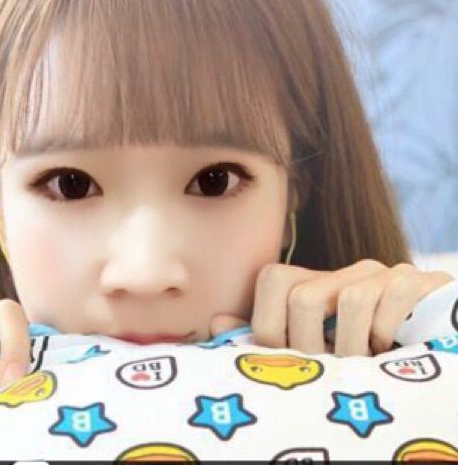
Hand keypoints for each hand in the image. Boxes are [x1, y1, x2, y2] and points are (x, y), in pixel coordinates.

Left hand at [210, 259, 454, 356]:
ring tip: (361, 361)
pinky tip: (388, 346)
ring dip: (354, 345)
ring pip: (349, 301)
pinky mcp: (412, 281)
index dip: (270, 325)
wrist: (422, 334)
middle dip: (310, 345)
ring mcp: (378, 273)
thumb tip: (217, 322)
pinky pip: (392, 297)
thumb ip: (266, 334)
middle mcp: (341, 271)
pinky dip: (387, 331)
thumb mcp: (310, 346)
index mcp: (311, 283)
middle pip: (303, 297)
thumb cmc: (357, 349)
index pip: (271, 279)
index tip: (287, 356)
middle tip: (326, 366)